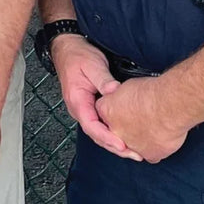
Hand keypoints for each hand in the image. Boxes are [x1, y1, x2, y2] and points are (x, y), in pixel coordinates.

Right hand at [51, 35, 138, 159]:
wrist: (68, 49)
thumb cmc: (78, 56)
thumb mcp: (91, 65)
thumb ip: (102, 79)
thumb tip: (114, 91)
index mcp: (77, 101)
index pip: (91, 126)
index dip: (107, 137)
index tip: (122, 145)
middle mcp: (79, 109)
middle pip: (96, 135)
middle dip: (115, 147)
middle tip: (135, 155)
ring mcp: (85, 109)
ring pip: (99, 132)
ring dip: (115, 144)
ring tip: (134, 152)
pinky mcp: (91, 107)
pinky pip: (101, 125)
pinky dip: (113, 134)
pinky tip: (126, 138)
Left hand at [96, 76, 189, 162]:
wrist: (169, 105)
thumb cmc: (151, 93)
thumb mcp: (127, 85)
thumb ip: (120, 95)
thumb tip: (122, 97)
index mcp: (106, 110)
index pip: (106, 112)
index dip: (118, 109)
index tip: (126, 107)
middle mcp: (115, 131)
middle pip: (119, 130)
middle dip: (129, 125)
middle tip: (141, 118)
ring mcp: (132, 145)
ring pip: (135, 144)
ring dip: (143, 137)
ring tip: (154, 125)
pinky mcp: (150, 154)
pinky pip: (152, 154)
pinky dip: (157, 147)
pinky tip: (161, 136)